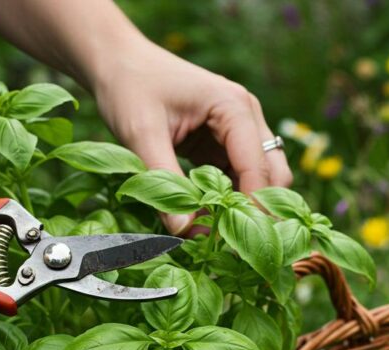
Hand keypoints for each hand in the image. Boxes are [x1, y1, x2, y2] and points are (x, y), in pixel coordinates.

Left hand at [91, 42, 292, 233]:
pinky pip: (237, 178)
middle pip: (272, 175)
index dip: (253, 208)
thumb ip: (164, 182)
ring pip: (259, 179)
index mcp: (234, 107)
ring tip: (219, 237)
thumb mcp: (141, 134)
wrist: (117, 63)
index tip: (241, 245)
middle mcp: (246, 116)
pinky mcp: (223, 142)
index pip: (258, 167)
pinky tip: (207, 219)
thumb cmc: (130, 88)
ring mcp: (239, 129)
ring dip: (242, 207)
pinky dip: (227, 199)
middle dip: (257, 210)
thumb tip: (183, 232)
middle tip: (234, 247)